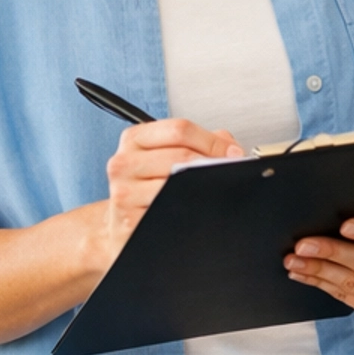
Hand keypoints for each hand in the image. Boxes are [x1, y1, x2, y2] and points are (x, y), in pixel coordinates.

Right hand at [103, 117, 243, 258]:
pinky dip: (190, 210)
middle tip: (227, 173)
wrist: (122, 224)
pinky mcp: (130, 220)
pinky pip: (171, 212)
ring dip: (203, 189)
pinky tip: (193, 209)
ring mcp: (124, 192)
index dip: (213, 142)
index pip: (179, 130)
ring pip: (177, 184)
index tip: (231, 153)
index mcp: (134, 139)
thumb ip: (201, 143)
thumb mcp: (168, 155)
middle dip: (212, 165)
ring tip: (210, 191)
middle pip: (181, 156)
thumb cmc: (149, 187)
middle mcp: (124, 163)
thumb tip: (230, 149)